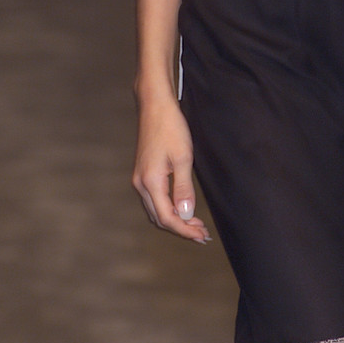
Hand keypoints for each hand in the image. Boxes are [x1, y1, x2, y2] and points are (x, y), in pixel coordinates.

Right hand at [132, 99, 211, 243]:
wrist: (155, 106)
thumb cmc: (170, 127)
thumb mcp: (182, 158)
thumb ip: (183, 188)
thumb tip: (185, 214)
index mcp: (150, 182)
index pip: (167, 218)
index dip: (185, 230)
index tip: (202, 236)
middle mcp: (141, 184)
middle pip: (160, 219)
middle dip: (181, 229)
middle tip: (203, 234)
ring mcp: (140, 179)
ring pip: (156, 211)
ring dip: (175, 221)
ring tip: (196, 225)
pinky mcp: (143, 174)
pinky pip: (154, 201)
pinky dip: (168, 209)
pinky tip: (182, 209)